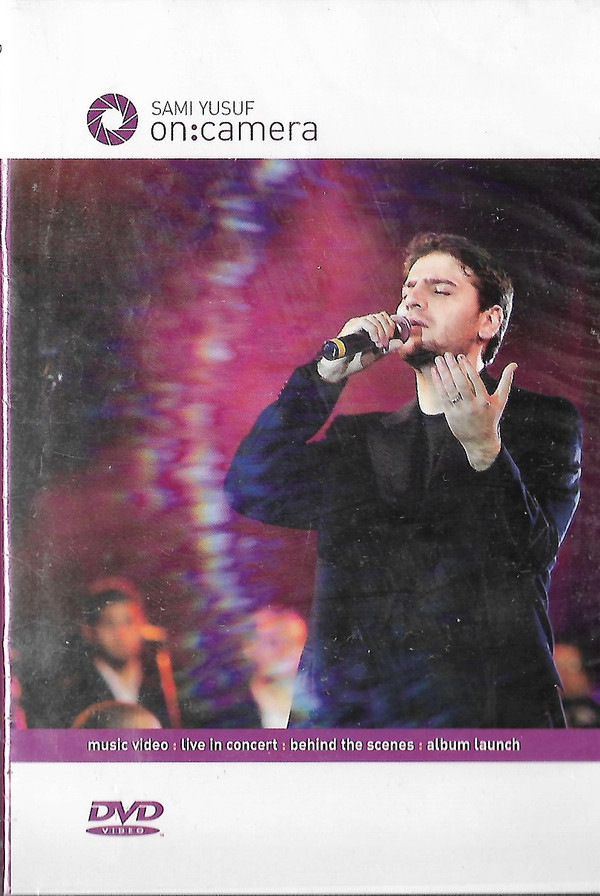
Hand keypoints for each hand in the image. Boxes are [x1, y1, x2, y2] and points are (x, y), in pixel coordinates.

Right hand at [317, 311, 398, 382]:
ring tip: (380, 345)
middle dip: (388, 329)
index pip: (384, 317)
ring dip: (381, 331)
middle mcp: (362, 323)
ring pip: (374, 318)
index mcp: (368, 327)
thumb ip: (387, 349)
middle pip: (381, 315)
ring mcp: (355, 323)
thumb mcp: (375, 355)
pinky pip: (365, 322)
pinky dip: (374, 331)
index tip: (390, 341)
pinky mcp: (350, 327)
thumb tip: (400, 342)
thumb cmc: (354, 362)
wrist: (339, 369)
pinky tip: (374, 341)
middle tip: (385, 344)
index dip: (391, 326)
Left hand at [431, 353, 517, 470]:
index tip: (460, 357)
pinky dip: (439, 384)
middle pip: (461, 383)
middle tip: (446, 354)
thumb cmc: (491, 417)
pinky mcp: (450, 415)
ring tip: (438, 360)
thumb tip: (514, 364)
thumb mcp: (500, 400)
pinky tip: (435, 373)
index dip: (467, 367)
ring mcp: (460, 411)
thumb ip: (506, 381)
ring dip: (443, 373)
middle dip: (453, 368)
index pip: (475, 381)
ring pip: (450, 389)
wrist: (480, 441)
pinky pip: (443, 397)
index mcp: (484, 401)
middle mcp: (472, 406)